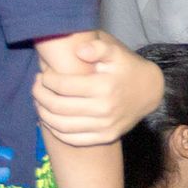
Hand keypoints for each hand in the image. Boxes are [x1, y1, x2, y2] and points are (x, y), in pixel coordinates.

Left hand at [32, 31, 163, 144]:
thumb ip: (98, 47)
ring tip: (39, 102)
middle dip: (40, 96)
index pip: (63, 86)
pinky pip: (73, 139)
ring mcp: (105, 126)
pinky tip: (50, 120)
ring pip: (62, 125)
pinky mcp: (106, 137)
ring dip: (43, 114)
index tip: (43, 74)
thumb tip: (79, 50)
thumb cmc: (128, 69)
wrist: (150, 91)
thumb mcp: (117, 53)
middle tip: (36, 87)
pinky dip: (56, 131)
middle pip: (58, 106)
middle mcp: (104, 109)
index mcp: (104, 87)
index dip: (47, 80)